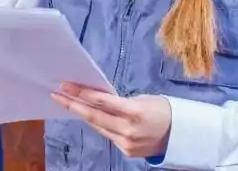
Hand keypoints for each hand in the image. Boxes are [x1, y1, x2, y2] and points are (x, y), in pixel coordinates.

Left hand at [50, 82, 171, 159]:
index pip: (100, 100)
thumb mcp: (143, 99)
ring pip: (98, 126)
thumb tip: (99, 99)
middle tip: (56, 94)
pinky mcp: (125, 151)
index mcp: (133, 111)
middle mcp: (127, 129)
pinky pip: (107, 135)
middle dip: (73, 104)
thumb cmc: (163, 110)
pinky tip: (90, 115)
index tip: (65, 85)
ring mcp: (125, 142)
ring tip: (68, 102)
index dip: (81, 93)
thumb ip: (120, 101)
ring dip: (83, 114)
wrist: (181, 135)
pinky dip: (99, 124)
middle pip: (93, 115)